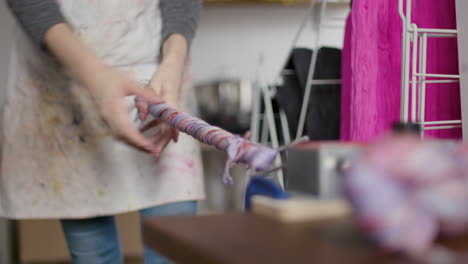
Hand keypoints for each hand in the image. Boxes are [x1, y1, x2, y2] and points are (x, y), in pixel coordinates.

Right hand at [43, 24, 164, 153]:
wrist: (91, 74)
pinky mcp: (106, 119)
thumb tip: (162, 102)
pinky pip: (117, 133)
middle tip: (154, 151)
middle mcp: (108, 117)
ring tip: (149, 149)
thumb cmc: (111, 76)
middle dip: (138, 146)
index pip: (125, 129)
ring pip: (119, 137)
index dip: (137, 139)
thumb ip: (146, 93)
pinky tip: (139, 140)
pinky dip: (128, 139)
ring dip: (133, 144)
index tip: (149, 146)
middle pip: (123, 137)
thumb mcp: (130, 82)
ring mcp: (106, 119)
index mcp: (114, 108)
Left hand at [135, 51, 185, 157]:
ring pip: (166, 128)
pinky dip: (154, 127)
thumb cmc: (164, 74)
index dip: (164, 138)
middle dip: (161, 143)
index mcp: (170, 103)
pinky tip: (143, 131)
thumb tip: (141, 116)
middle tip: (152, 154)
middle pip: (169, 130)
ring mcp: (171, 109)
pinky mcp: (168, 109)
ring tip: (148, 147)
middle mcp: (173, 109)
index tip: (158, 149)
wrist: (174, 66)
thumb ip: (147, 100)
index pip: (169, 125)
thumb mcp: (153, 84)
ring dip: (157, 138)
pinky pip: (162, 122)